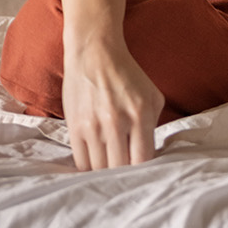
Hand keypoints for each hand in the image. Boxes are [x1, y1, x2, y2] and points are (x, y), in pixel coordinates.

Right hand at [62, 38, 164, 170]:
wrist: (94, 53)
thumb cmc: (127, 75)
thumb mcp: (152, 96)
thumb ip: (154, 125)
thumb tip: (149, 155)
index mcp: (140, 114)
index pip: (144, 160)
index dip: (144, 171)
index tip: (144, 172)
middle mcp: (116, 122)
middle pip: (121, 168)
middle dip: (125, 173)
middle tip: (126, 172)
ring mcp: (93, 126)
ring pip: (100, 168)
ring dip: (106, 171)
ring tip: (111, 168)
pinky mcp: (74, 127)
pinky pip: (82, 162)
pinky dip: (90, 167)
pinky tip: (96, 163)